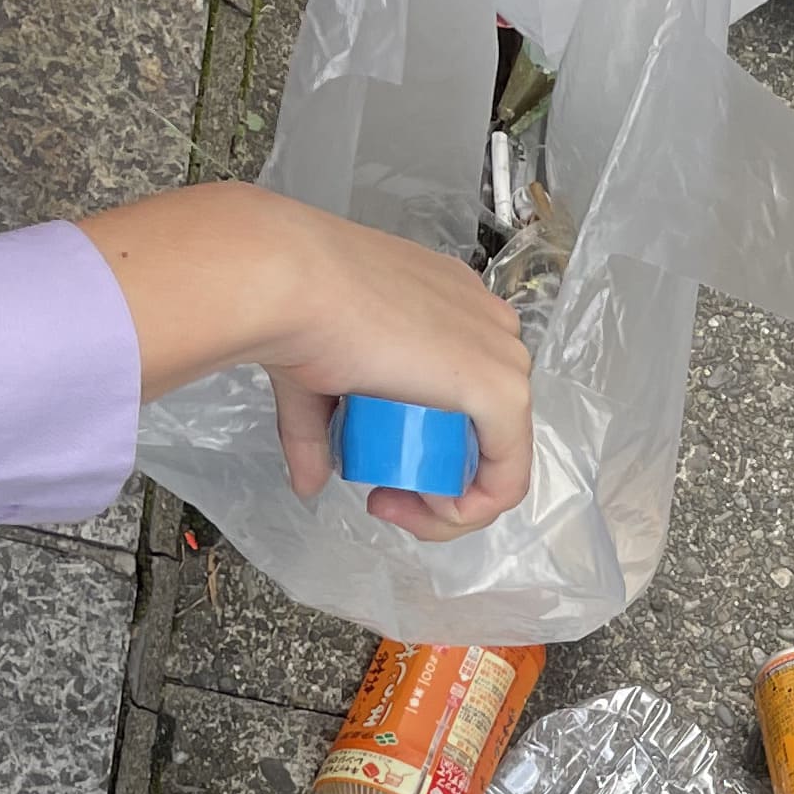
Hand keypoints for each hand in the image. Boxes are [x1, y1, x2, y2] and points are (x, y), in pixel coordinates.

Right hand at [80, 180, 531, 541]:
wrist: (288, 282)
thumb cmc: (295, 310)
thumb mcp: (313, 381)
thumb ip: (318, 432)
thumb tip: (308, 484)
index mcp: (453, 307)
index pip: (467, 398)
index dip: (426, 452)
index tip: (375, 479)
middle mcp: (489, 326)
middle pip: (484, 429)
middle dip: (433, 479)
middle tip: (379, 496)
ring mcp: (503, 355)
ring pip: (497, 458)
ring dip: (444, 500)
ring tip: (387, 500)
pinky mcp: (504, 390)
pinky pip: (506, 478)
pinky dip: (467, 509)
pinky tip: (423, 511)